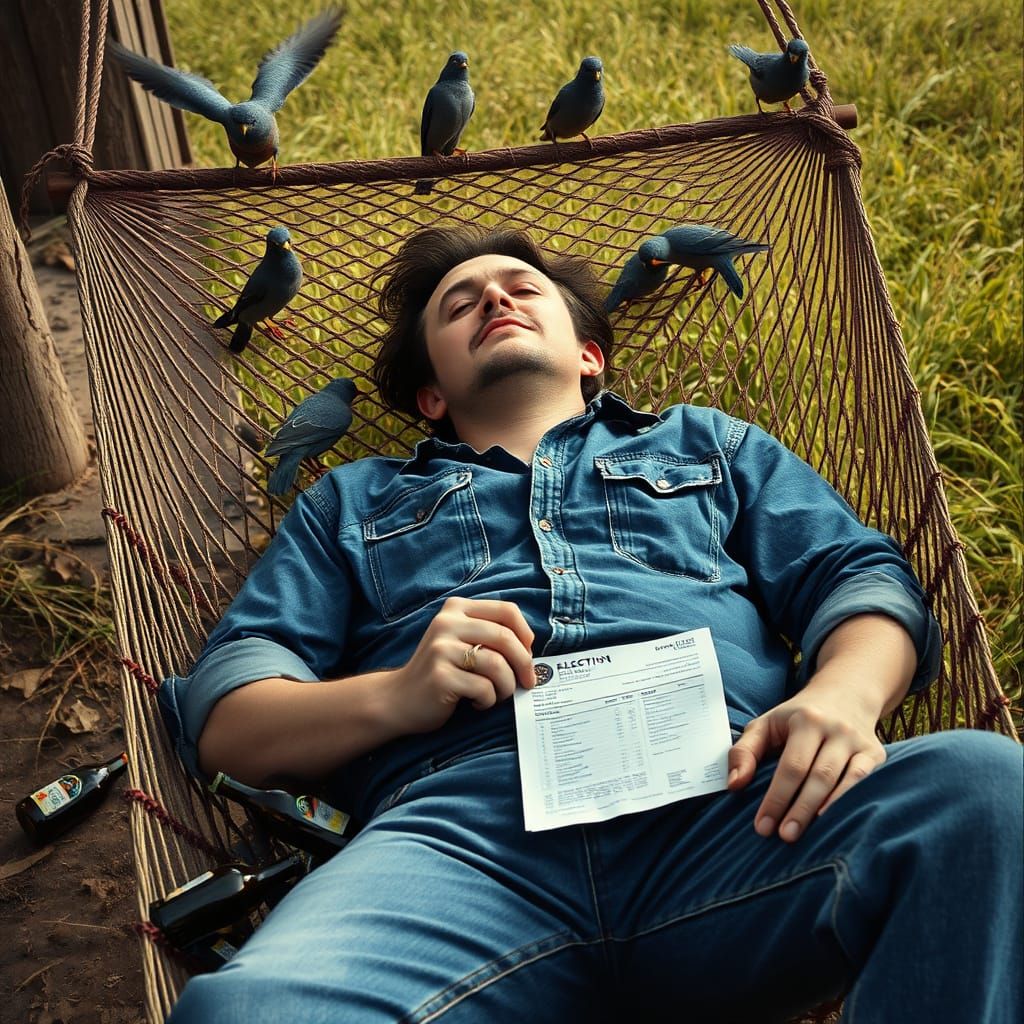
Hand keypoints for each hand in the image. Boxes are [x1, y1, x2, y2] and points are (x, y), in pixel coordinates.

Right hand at [382, 597, 535, 735]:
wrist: (399, 699)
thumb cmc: (441, 671)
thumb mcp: (461, 640)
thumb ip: (489, 634)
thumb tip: (530, 647)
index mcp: (456, 608)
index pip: (506, 610)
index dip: (526, 633)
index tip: (529, 653)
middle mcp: (447, 623)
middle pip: (505, 638)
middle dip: (524, 663)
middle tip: (528, 682)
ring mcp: (441, 649)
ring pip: (497, 665)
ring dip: (506, 686)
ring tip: (496, 695)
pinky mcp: (440, 676)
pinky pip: (483, 688)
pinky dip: (488, 700)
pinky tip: (476, 702)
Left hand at [727, 686, 885, 842]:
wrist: (844, 694)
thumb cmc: (796, 717)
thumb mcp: (765, 724)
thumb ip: (744, 751)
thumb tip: (734, 784)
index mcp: (806, 720)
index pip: (791, 766)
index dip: (777, 798)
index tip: (762, 825)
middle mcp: (836, 729)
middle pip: (819, 776)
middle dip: (800, 810)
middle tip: (784, 836)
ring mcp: (859, 742)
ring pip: (847, 782)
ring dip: (827, 811)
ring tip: (808, 836)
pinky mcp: (877, 754)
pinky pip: (868, 782)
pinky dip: (852, 802)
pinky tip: (838, 822)